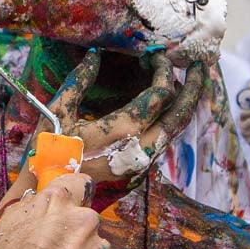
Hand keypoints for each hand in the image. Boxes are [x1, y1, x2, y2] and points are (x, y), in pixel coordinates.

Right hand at [45, 49, 205, 189]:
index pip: (160, 93)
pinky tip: (167, 106)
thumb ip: (78, 81)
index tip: (157, 55)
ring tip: (189, 83)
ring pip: (176, 130)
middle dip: (194, 87)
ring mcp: (143, 162)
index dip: (162, 70)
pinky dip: (171, 119)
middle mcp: (141, 148)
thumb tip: (94, 54)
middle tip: (200, 65)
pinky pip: (164, 140)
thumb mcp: (57, 113)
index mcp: (123, 130)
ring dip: (184, 105)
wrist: (50, 194)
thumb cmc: (49, 154)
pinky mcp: (140, 171)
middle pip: (181, 114)